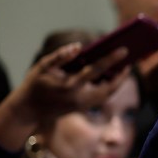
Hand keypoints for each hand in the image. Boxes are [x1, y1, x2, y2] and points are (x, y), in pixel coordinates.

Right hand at [15, 42, 131, 120]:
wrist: (28, 110)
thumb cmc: (35, 84)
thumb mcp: (42, 67)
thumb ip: (59, 56)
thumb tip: (78, 47)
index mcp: (69, 86)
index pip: (95, 71)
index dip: (111, 60)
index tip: (124, 50)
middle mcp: (79, 98)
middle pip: (109, 88)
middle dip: (122, 76)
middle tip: (130, 61)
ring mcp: (82, 106)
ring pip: (108, 95)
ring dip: (118, 82)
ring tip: (124, 67)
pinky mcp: (83, 109)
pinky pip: (102, 98)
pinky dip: (110, 87)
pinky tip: (113, 76)